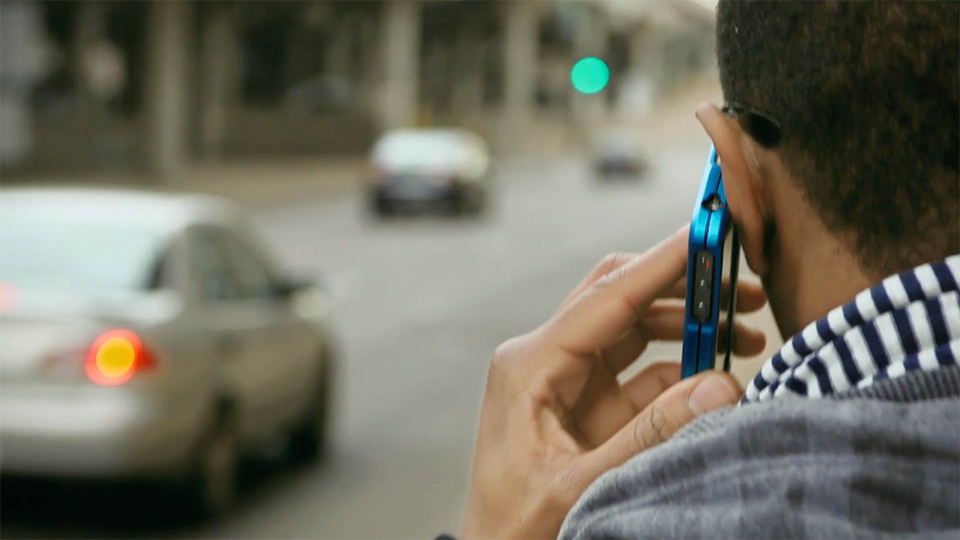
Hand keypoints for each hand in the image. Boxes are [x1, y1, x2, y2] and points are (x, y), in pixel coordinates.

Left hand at [459, 226, 766, 539]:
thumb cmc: (514, 525)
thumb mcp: (580, 486)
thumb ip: (648, 439)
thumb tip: (719, 388)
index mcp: (530, 365)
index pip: (606, 297)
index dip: (662, 263)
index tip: (707, 233)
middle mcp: (545, 359)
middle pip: (619, 297)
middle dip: (681, 287)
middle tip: (741, 286)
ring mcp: (565, 379)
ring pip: (633, 328)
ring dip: (686, 326)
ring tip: (744, 334)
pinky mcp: (585, 403)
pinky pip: (639, 370)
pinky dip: (680, 367)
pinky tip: (716, 377)